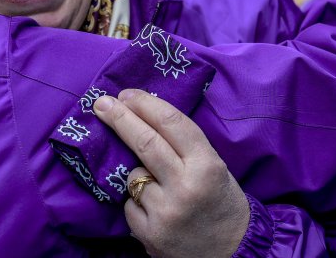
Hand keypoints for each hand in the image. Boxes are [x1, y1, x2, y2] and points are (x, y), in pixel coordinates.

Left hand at [93, 89, 249, 257]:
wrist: (234, 252)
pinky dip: (137, 203)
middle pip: (144, 142)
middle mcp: (186, 187)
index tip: (125, 94)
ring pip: (132, 176)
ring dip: (137, 175)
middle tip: (101, 103)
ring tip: (159, 187)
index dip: (145, 104)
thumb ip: (183, 145)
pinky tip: (156, 210)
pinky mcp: (149, 234)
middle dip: (119, 118)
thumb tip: (139, 114)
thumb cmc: (220, 201)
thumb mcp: (213, 166)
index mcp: (207, 166)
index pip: (171, 124)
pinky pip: (129, 204)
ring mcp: (166, 212)